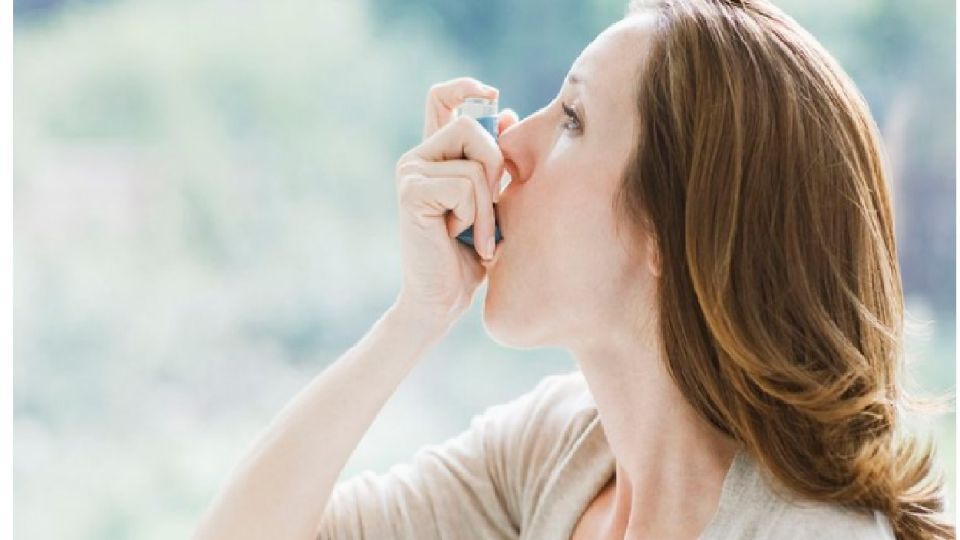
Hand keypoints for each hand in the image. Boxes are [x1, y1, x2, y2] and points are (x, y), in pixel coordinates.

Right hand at [392, 77, 515, 327]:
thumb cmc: (471, 253)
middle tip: (491, 206)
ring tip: (477, 234)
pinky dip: (477, 217)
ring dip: (489, 205)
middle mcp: (417, 158)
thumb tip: (505, 113)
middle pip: (471, 124)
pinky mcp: (412, 192)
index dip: (466, 87)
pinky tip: (460, 237)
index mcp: (435, 155)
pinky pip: (465, 185)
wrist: (443, 298)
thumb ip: (494, 160)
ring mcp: (410, 172)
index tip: (492, 95)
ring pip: (475, 160)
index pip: (441, 97)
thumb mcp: (491, 200)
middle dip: (495, 165)